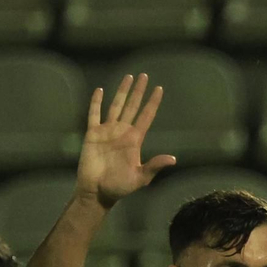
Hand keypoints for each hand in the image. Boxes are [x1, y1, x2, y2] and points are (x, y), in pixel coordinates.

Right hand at [76, 73, 176, 207]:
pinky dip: (96, 102)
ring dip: (121, 91)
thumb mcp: (140, 178)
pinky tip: (100, 90)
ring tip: (128, 77)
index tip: (159, 88)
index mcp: (135, 140)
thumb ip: (154, 166)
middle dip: (138, 91)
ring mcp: (107, 131)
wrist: (96, 191)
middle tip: (144, 75)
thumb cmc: (119, 187)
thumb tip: (173, 159)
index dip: (152, 103)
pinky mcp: (93, 134)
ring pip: (116, 106)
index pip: (146, 116)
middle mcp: (122, 131)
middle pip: (132, 106)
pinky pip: (94, 114)